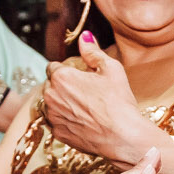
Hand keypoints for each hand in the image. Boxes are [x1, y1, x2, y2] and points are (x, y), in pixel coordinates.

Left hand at [42, 33, 165, 166]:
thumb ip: (92, 51)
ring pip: (51, 104)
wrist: (123, 137)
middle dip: (63, 86)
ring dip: (61, 103)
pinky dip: (65, 120)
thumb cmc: (118, 101)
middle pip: (50, 85)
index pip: (53, 67)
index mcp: (61, 77)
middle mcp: (50, 96)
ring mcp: (52, 116)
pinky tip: (83, 121)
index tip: (80, 76)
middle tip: (85, 92)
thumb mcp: (111, 69)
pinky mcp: (57, 133)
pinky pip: (56, 122)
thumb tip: (84, 36)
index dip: (67, 70)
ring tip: (84, 108)